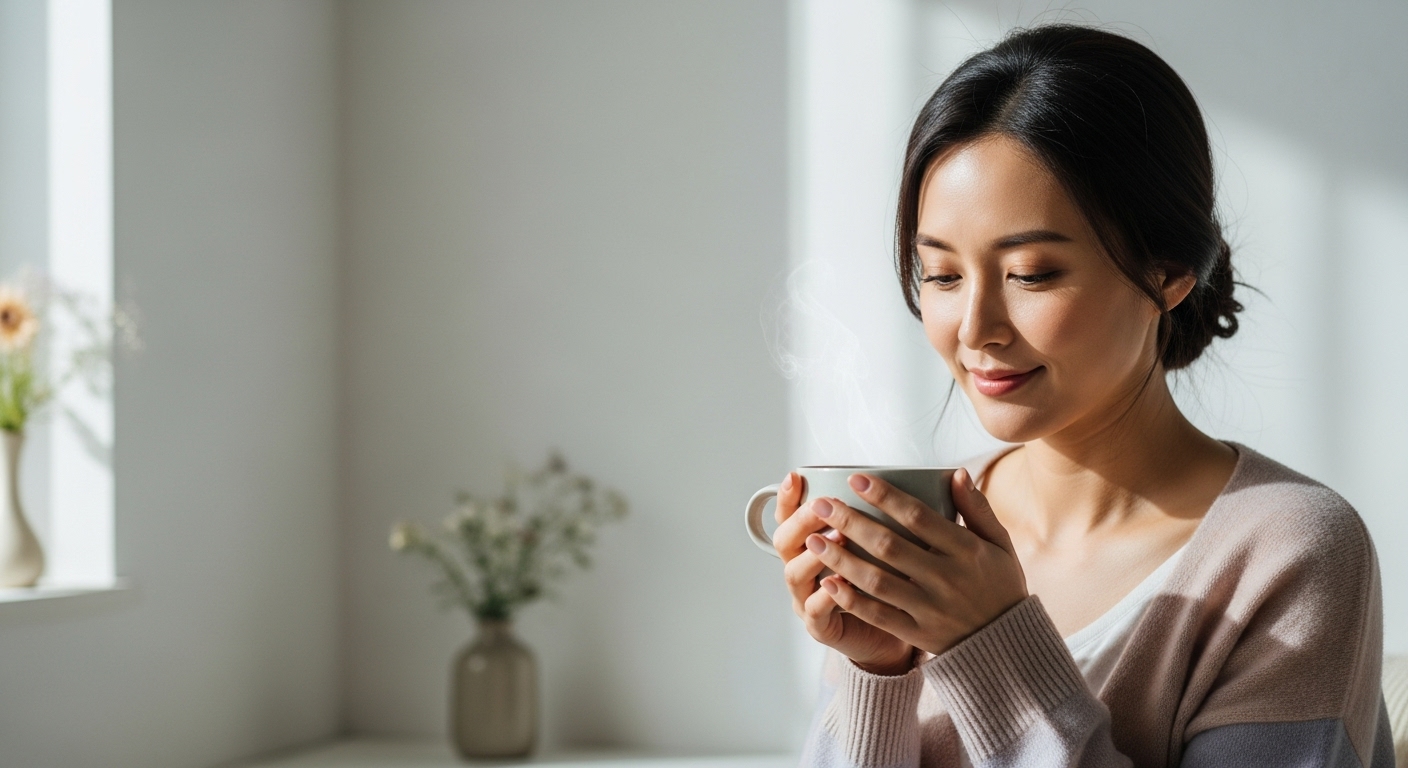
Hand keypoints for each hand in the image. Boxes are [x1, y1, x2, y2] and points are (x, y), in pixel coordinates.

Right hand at [772, 471, 914, 674]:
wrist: (890, 637)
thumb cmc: (886, 587)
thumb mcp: (882, 547)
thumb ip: (882, 516)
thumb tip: (893, 480)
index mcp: (810, 546)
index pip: (789, 517)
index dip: (788, 497)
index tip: (797, 477)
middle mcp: (803, 570)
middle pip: (784, 541)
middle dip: (802, 521)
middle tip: (825, 507)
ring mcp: (807, 599)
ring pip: (794, 574)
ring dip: (814, 554)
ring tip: (838, 538)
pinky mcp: (820, 627)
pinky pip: (815, 610)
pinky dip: (826, 595)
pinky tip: (840, 583)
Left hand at [805, 469, 1026, 656]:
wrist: (1008, 644)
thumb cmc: (1000, 585)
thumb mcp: (999, 544)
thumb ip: (977, 509)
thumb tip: (956, 473)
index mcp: (966, 550)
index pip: (919, 518)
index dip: (885, 497)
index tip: (855, 479)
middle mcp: (947, 578)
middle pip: (890, 547)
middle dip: (851, 523)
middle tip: (821, 504)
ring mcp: (930, 609)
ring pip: (877, 582)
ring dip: (841, 559)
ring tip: (813, 539)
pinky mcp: (918, 633)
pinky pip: (879, 616)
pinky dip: (852, 600)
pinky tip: (828, 582)